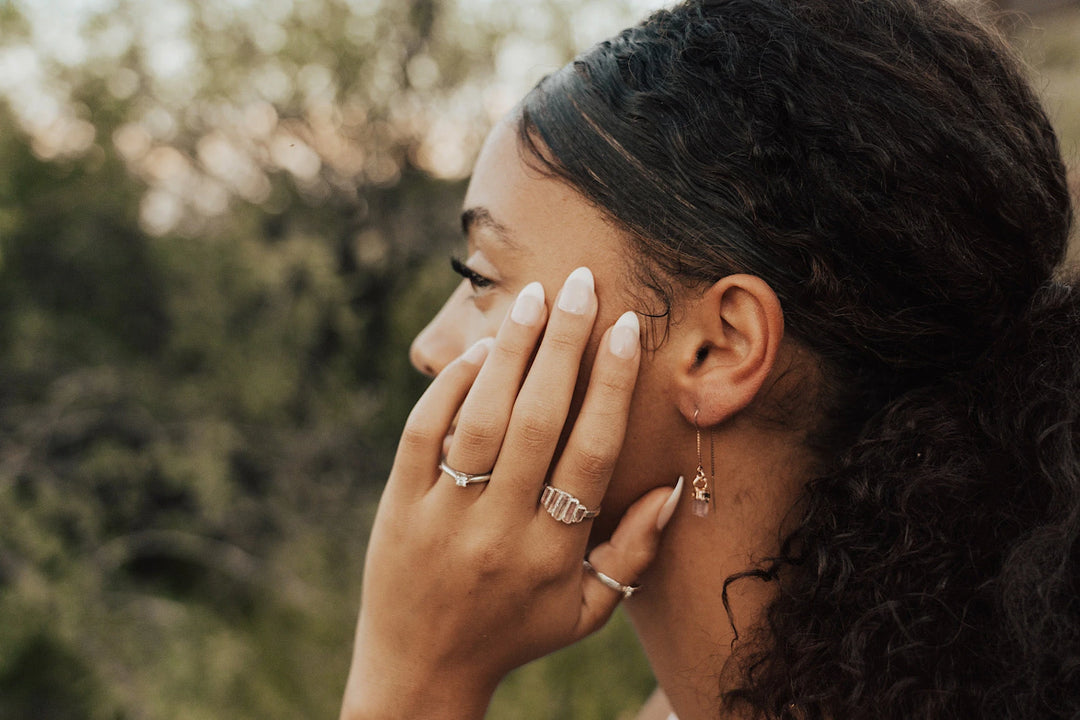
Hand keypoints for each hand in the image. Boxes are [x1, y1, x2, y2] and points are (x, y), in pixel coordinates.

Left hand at [340, 267, 679, 719]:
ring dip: (511, 352)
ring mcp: (442, 515)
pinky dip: (449, 386)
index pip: (590, 452)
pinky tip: (480, 351)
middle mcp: (499, 529)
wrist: (420, 669)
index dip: (610, 385)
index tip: (625, 328)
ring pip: (480, 418)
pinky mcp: (398, 506)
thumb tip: (672, 486)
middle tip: (583, 284)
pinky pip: (423, 433)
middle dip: (565, 345)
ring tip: (536, 298)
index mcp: (552, 553)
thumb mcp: (586, 611)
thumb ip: (634, 554)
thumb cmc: (515, 632)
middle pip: (537, 420)